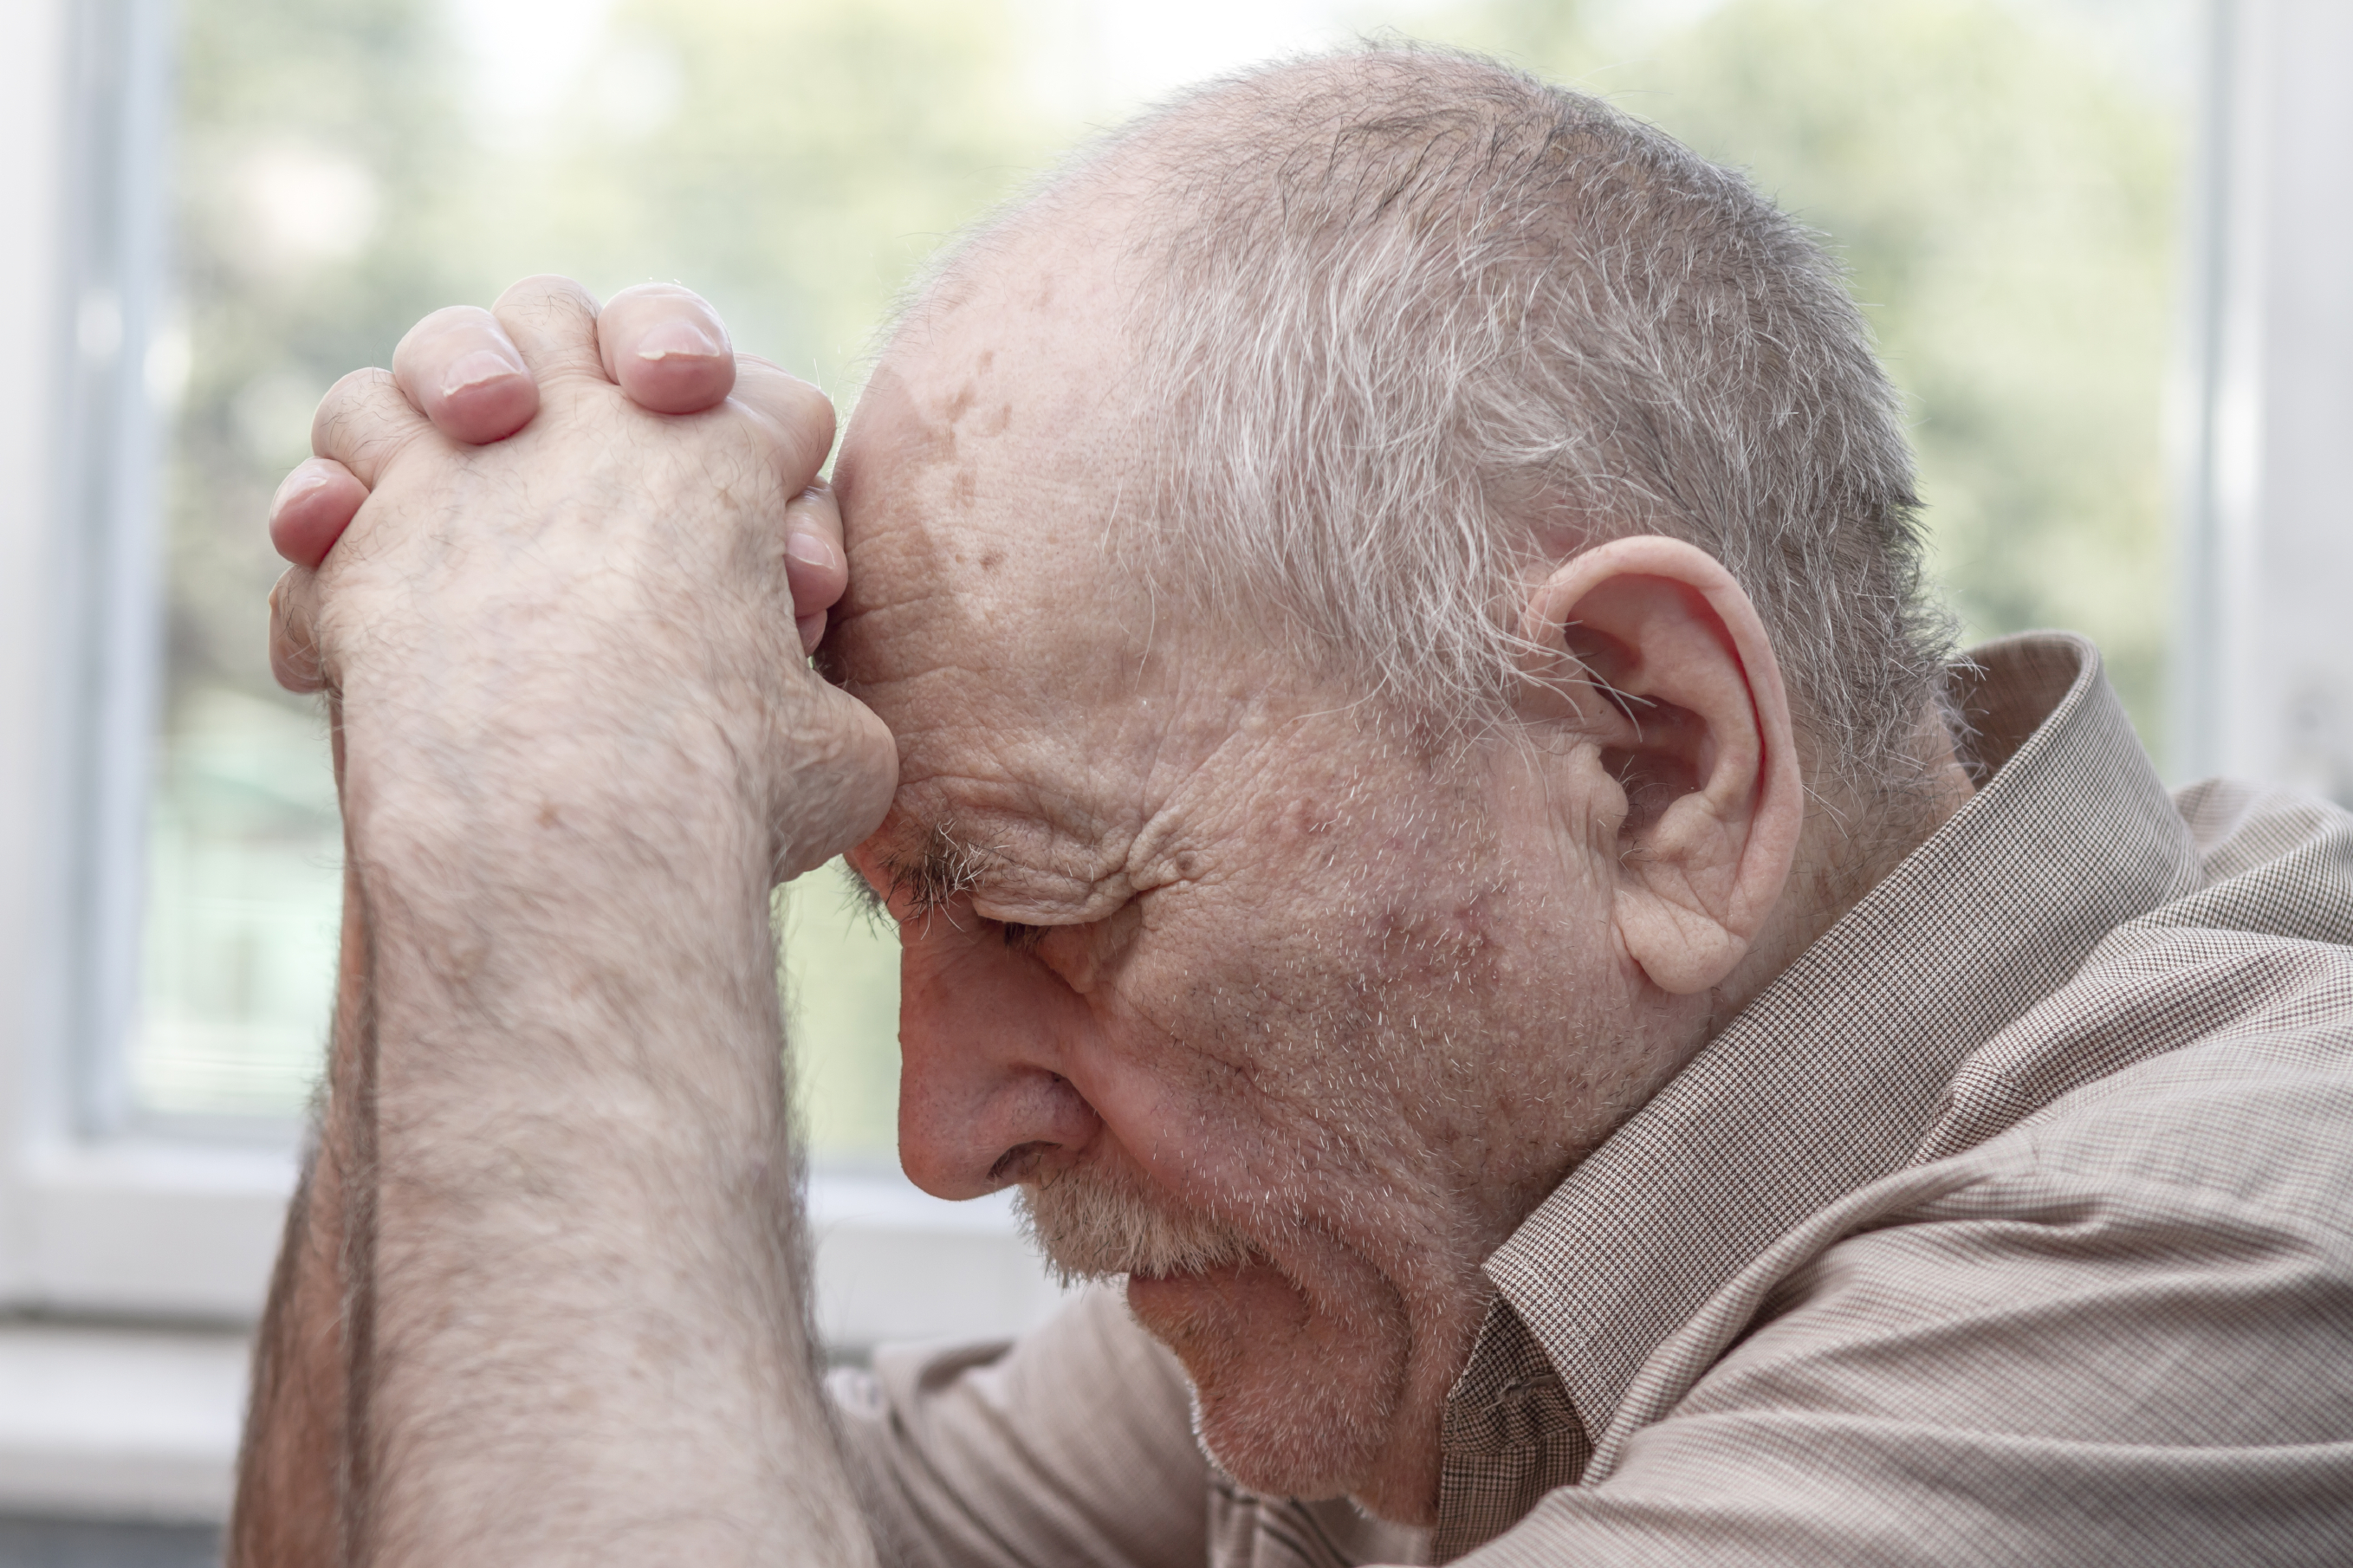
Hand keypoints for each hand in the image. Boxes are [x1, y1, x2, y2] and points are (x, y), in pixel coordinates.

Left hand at [267, 275, 893, 879]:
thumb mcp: (841, 749)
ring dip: (431, 406)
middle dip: (583, 364)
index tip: (793, 592)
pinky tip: (353, 567)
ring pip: (420, 367)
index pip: (772, 404)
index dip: (787, 480)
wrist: (567, 836)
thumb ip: (818, 699)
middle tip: (615, 443)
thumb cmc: (721, 798)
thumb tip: (797, 709)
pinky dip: (338, 517)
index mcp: (725, 456)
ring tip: (459, 464)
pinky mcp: (355, 539)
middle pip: (565, 317)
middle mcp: (586, 425)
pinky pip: (331, 480)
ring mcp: (458, 467)